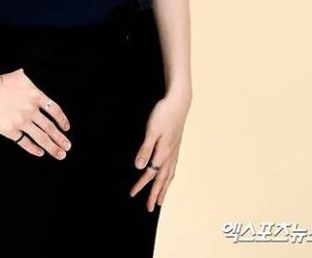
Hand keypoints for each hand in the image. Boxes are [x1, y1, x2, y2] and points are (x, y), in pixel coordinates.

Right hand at [0, 68, 72, 159]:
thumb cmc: (1, 81)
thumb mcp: (22, 77)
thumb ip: (33, 83)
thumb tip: (39, 79)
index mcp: (36, 96)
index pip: (55, 110)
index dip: (62, 120)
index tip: (67, 128)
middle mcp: (32, 110)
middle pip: (50, 127)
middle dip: (61, 139)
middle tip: (68, 147)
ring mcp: (22, 121)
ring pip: (41, 137)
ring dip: (52, 147)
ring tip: (61, 154)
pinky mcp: (11, 130)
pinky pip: (25, 142)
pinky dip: (34, 148)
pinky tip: (40, 153)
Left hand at [129, 91, 190, 211]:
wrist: (179, 102)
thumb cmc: (164, 114)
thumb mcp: (152, 130)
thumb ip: (146, 149)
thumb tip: (140, 167)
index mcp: (163, 152)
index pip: (151, 173)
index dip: (141, 184)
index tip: (132, 194)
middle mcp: (170, 155)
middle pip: (162, 179)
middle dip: (155, 194)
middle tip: (150, 208)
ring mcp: (175, 151)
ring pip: (169, 175)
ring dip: (164, 189)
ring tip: (160, 199)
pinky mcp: (176, 146)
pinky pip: (173, 168)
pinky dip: (169, 177)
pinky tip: (168, 178)